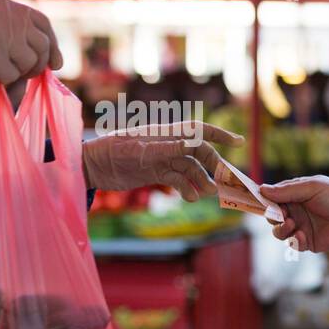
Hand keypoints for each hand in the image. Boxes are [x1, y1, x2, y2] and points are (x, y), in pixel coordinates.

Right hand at [0, 0, 62, 83]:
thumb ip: (10, 38)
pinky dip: (1, 80)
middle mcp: (8, 17)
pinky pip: (11, 76)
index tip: (56, 63)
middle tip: (24, 75)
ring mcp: (3, 35)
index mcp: (4, 5)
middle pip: (42, 47)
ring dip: (17, 73)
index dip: (53, 44)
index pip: (41, 23)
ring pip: (29, 63)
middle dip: (37, 66)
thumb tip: (45, 66)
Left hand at [83, 121, 242, 200]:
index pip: (198, 130)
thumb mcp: (138, 151)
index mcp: (164, 133)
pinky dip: (187, 189)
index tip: (239, 143)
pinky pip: (178, 180)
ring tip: (208, 194)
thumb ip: (165, 148)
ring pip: (191, 169)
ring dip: (201, 180)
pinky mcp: (156, 173)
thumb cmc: (110, 153)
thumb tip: (192, 143)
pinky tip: (190, 198)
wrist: (90, 167)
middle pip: (199, 152)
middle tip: (222, 182)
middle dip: (213, 166)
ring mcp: (162, 159)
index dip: (219, 135)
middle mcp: (167, 145)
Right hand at [261, 176, 328, 251]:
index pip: (272, 198)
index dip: (264, 200)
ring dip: (280, 229)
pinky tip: (301, 235)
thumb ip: (287, 190)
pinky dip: (293, 240)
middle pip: (272, 216)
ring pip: (279, 232)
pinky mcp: (308, 242)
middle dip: (272, 216)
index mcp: (295, 195)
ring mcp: (301, 226)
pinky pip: (292, 244)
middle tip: (281, 214)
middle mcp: (296, 211)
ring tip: (291, 224)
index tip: (259, 202)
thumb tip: (262, 190)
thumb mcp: (312, 187)